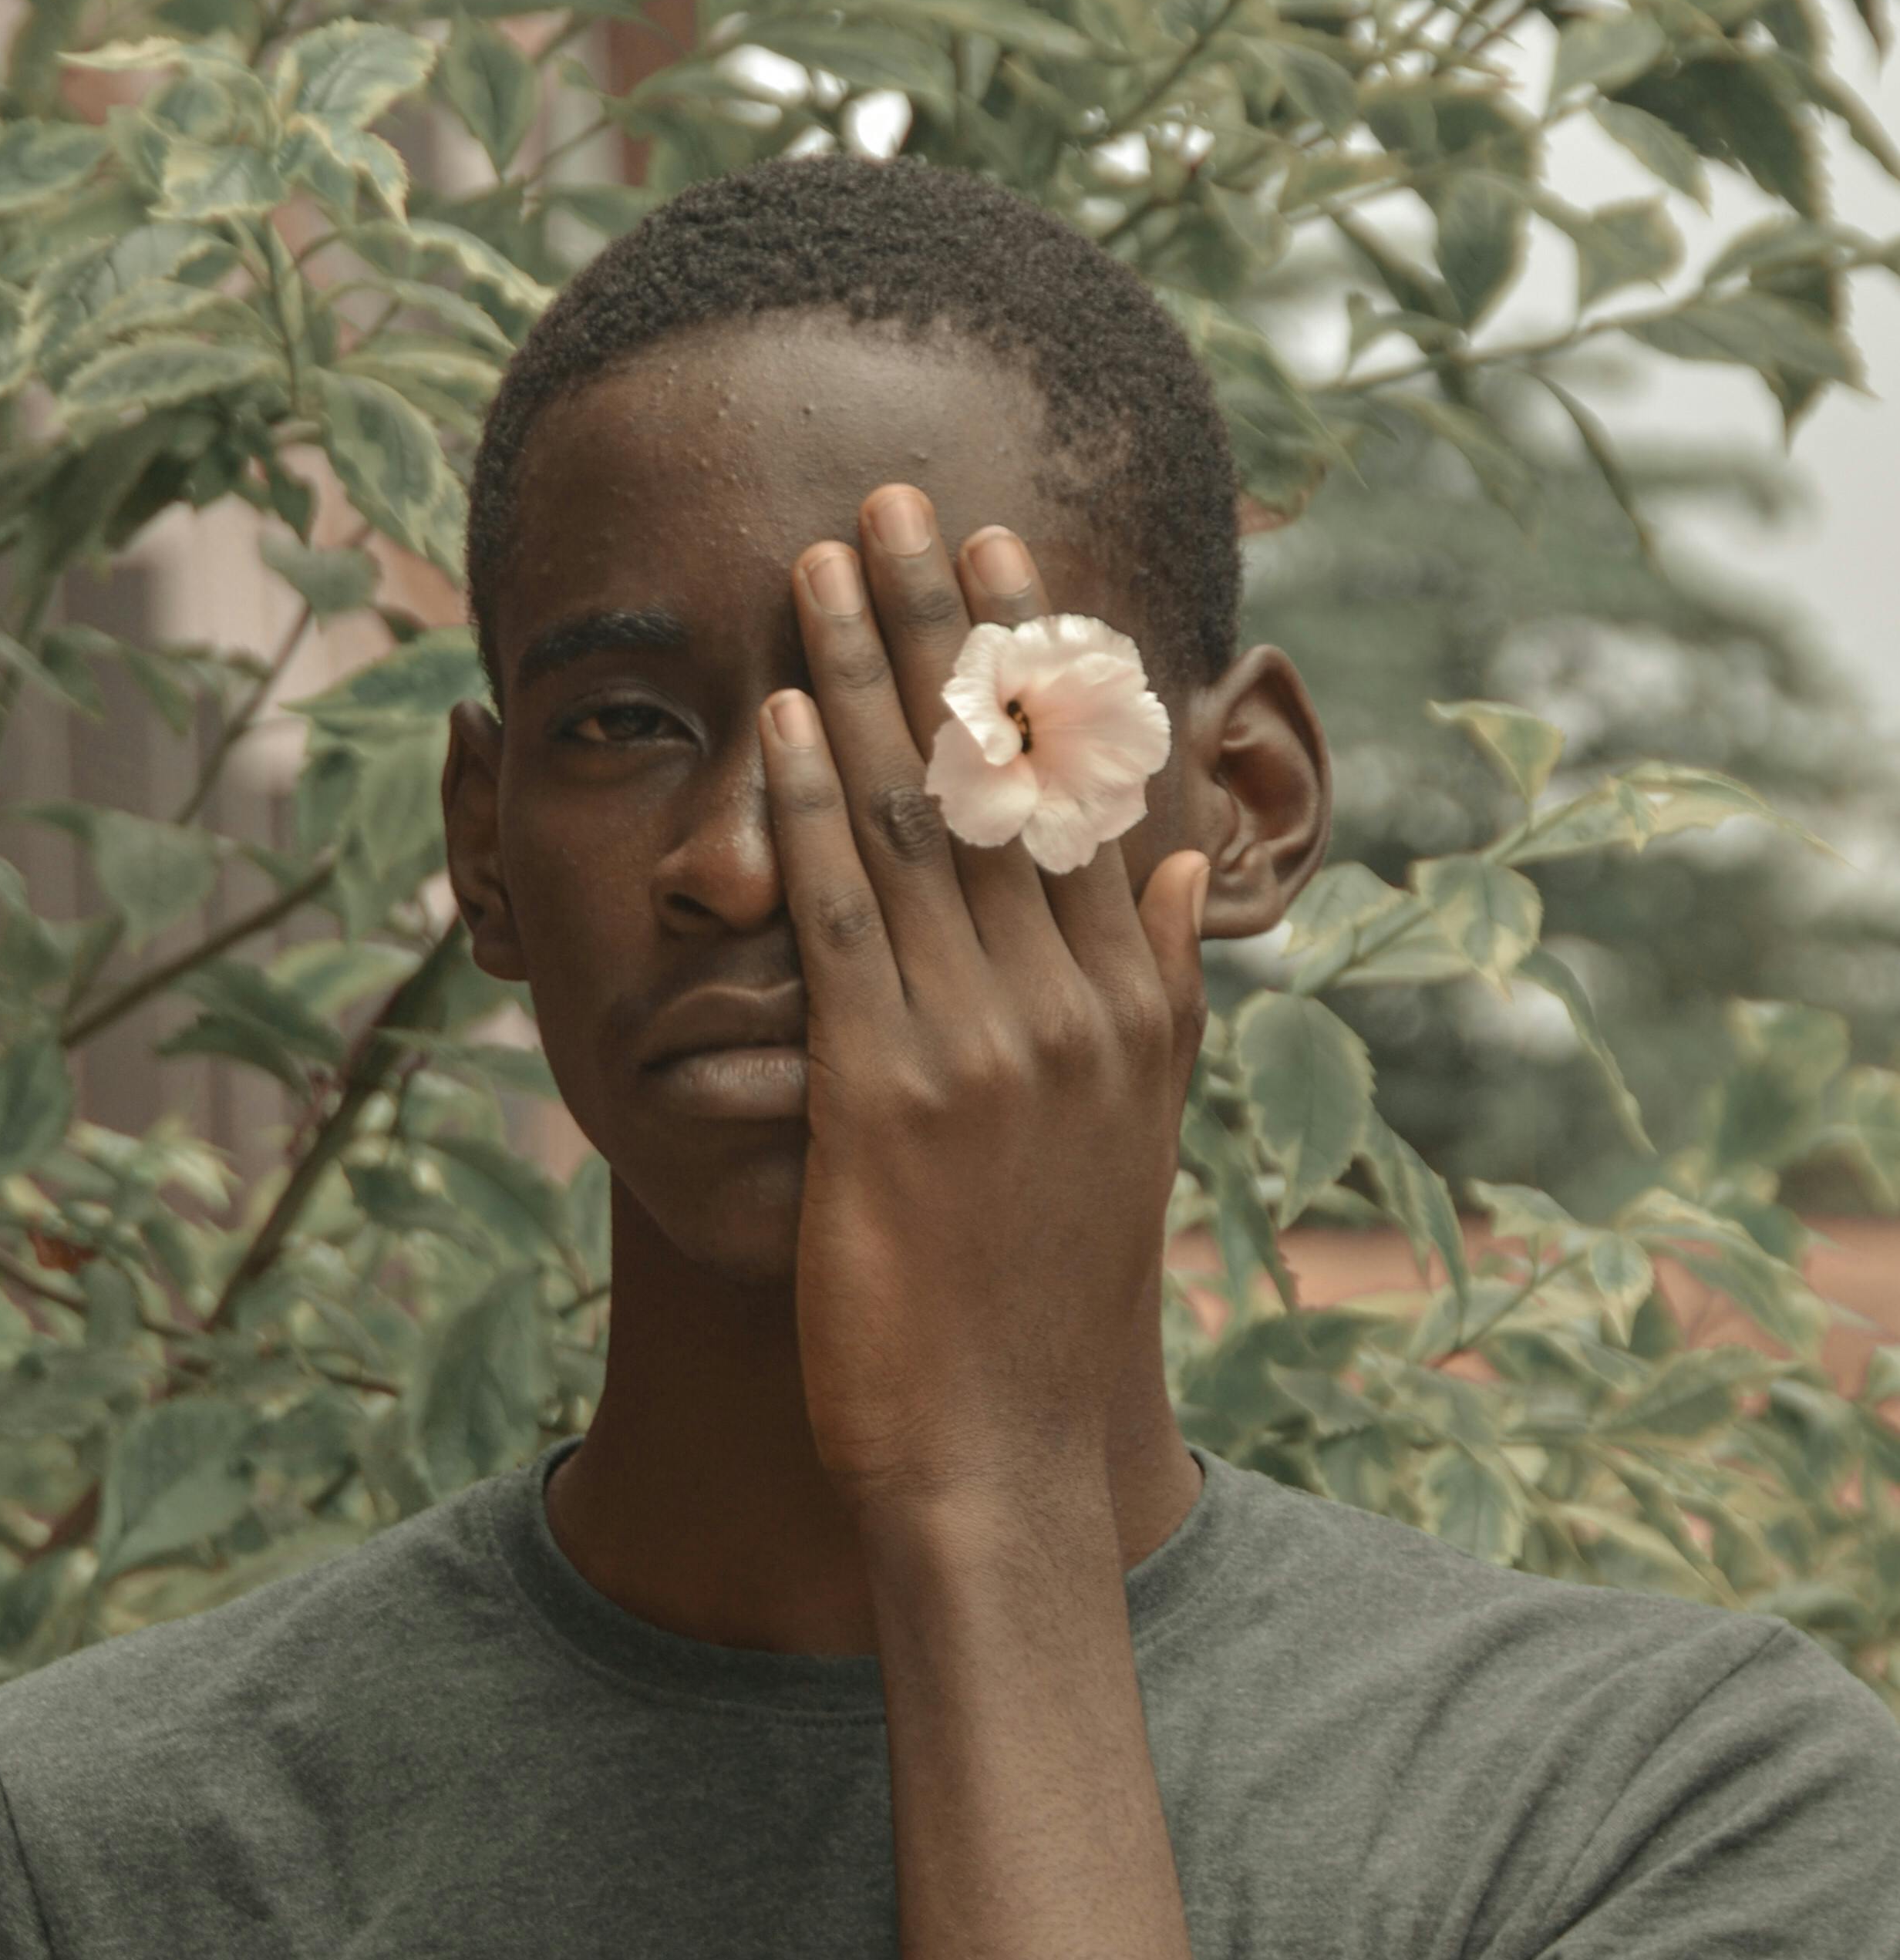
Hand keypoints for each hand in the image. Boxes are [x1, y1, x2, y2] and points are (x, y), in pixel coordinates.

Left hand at [759, 486, 1209, 1525]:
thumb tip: (1189, 864)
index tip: (1009, 561)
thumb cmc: (1049, 1301)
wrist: (1001, 1454)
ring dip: (858, 684)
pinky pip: (840, 924)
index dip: (1043, 669)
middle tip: (903, 505)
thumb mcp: (1138, 1133)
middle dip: (946, 631)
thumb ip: (1161, 991)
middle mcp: (1067, 1006)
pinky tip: (770, 724)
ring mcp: (980, 1047)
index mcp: (1126, 1007)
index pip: (1084, 796)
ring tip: (819, 569)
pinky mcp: (887, 1096)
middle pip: (1001, 780)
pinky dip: (804, 813)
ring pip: (913, 825)